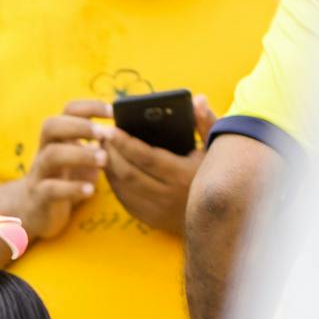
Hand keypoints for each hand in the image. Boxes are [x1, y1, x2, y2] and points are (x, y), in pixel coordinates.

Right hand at [13, 100, 114, 240]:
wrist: (36, 212)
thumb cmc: (67, 180)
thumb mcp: (83, 159)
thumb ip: (100, 146)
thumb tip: (132, 134)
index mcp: (59, 137)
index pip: (68, 110)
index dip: (90, 106)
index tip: (113, 111)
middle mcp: (45, 150)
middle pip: (51, 126)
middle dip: (79, 126)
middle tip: (103, 133)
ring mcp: (40, 173)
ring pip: (51, 155)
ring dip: (79, 154)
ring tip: (103, 160)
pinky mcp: (39, 197)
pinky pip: (51, 189)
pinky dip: (71, 188)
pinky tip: (90, 191)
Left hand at [99, 94, 213, 234]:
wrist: (218, 217)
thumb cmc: (215, 174)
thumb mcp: (216, 148)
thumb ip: (206, 122)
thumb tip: (197, 99)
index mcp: (183, 176)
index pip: (146, 158)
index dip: (125, 143)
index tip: (110, 130)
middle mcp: (168, 196)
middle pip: (128, 173)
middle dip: (110, 153)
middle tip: (99, 136)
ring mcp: (157, 210)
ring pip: (122, 187)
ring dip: (108, 166)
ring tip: (101, 148)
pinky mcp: (149, 219)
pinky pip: (124, 199)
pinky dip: (114, 182)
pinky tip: (109, 166)